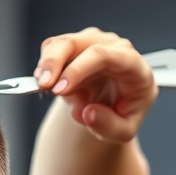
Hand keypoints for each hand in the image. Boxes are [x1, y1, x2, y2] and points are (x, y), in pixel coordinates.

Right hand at [36, 28, 157, 143]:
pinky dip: (45, 66)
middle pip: (76, 43)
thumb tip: (89, 113)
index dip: (79, 69)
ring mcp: (93, 42)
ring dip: (47, 66)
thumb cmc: (124, 114)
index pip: (103, 56)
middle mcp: (113, 47)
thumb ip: (110, 127)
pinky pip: (53, 48)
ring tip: (47, 90)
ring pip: (60, 43)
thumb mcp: (124, 132)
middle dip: (54, 63)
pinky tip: (49, 85)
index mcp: (133, 65)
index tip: (61, 89)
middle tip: (43, 87)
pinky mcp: (76, 44)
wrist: (115, 105)